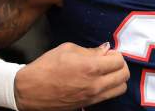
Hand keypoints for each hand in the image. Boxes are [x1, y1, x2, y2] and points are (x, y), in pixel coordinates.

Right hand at [14, 42, 128, 110]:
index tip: (108, 52)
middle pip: (124, 76)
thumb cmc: (46, 66)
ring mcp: (92, 97)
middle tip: (109, 61)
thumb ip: (90, 50)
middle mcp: (95, 84)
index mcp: (91, 67)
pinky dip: (109, 88)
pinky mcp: (88, 104)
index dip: (115, 54)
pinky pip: (108, 96)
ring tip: (106, 72)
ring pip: (120, 89)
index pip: (119, 61)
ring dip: (117, 78)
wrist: (29, 90)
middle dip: (120, 65)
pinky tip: (98, 81)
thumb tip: (105, 49)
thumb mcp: (68, 49)